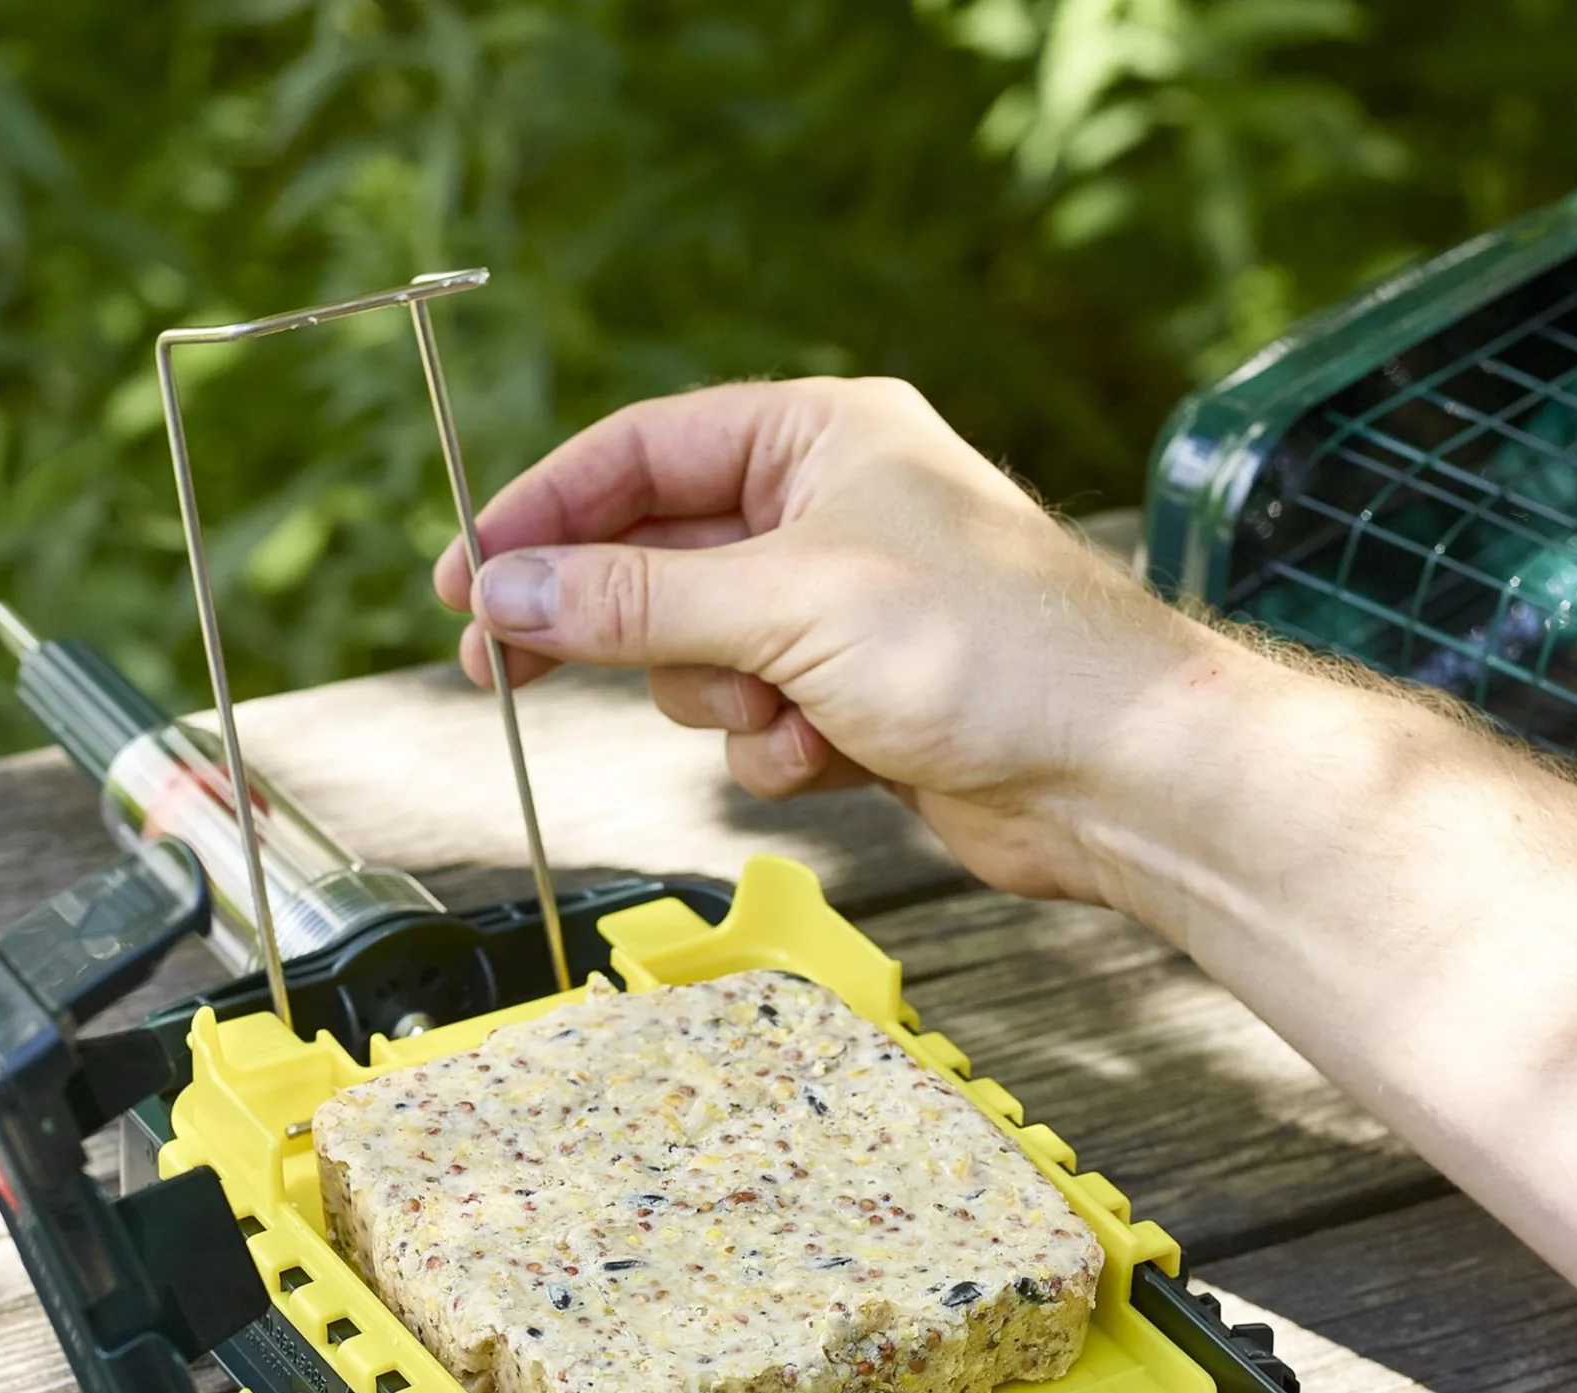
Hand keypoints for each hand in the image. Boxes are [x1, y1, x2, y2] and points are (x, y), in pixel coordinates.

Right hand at [433, 377, 1213, 901]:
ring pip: (696, 657)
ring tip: (788, 713)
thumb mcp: (787, 604)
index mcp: (821, 435)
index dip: (543, 513)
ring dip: (722, 702)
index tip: (463, 576)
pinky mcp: (855, 699)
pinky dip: (776, 750)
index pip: (642, 452)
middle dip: (615, 626)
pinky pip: (753, 722)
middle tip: (495, 671)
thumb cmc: (989, 649)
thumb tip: (502, 595)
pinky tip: (836, 758)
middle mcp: (827, 511)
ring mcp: (840, 611)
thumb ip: (633, 600)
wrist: (1113, 772)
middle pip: (654, 560)